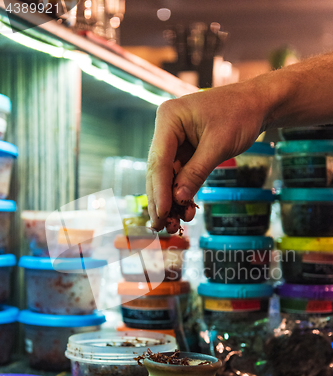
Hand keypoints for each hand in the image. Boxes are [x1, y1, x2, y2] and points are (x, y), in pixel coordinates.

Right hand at [146, 79, 266, 232]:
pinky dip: (183, 193)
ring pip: (167, 177)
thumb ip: (197, 172)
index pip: (159, 160)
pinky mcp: (185, 149)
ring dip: (171, 201)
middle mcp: (167, 128)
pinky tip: (186, 211)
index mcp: (169, 118)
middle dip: (161, 199)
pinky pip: (180, 175)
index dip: (160, 190)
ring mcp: (174, 139)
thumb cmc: (241, 114)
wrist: (259, 103)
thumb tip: (179, 199)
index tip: (162, 213)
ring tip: (174, 224)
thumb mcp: (219, 145)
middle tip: (160, 226)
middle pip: (158, 171)